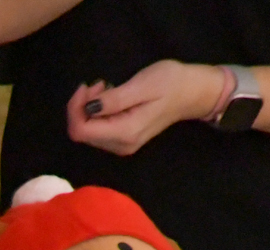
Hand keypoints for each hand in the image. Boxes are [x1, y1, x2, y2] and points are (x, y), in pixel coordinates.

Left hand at [67, 60, 231, 156]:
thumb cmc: (171, 83)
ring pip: (88, 131)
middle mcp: (120, 145)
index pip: (80, 130)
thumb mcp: (142, 85)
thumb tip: (87, 108)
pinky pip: (98, 129)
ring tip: (106, 87)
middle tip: (98, 84)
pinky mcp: (123, 139)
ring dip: (89, 107)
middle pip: (82, 132)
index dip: (75, 108)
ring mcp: (121, 145)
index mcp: (125, 133)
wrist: (193, 93)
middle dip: (82, 106)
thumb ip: (114, 100)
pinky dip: (97, 111)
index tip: (87, 87)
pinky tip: (110, 96)